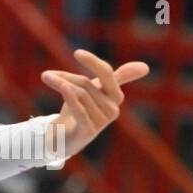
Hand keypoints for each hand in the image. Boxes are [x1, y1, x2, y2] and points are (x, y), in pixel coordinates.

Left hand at [40, 50, 148, 165]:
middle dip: (66, 77)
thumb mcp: (94, 91)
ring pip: (80, 94)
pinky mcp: (88, 131)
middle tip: (47, 75)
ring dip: (60, 85)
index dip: (93, 62)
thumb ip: (115, 77)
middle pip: (87, 84)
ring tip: (46, 78)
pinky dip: (69, 96)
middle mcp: (112, 109)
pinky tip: (60, 86)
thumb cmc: (79, 111)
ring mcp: (101, 122)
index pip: (106, 74)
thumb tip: (146, 67)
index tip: (77, 53)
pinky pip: (80, 110)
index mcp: (115, 97)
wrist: (62, 139)